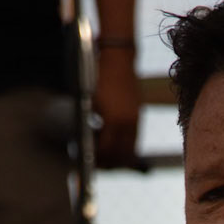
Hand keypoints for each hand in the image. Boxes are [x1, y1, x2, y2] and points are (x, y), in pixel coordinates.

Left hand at [92, 49, 140, 167]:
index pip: (106, 150)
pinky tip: (114, 143)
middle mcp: (127, 123)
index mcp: (113, 120)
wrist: (119, 58)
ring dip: (118, 157)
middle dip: (109, 163)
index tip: (88, 160)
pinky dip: (125, 147)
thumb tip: (86, 140)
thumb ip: (89, 122)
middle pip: (120, 156)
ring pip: (130, 150)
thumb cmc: (99, 76)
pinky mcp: (138, 116)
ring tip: (106, 157)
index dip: (97, 158)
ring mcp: (135, 120)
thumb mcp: (89, 99)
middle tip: (96, 164)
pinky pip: (134, 140)